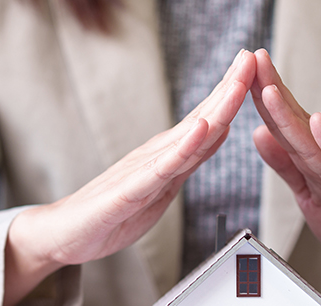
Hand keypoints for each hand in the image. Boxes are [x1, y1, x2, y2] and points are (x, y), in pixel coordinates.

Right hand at [3, 50, 256, 305]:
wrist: (65, 234)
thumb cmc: (113, 211)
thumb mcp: (163, 186)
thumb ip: (189, 160)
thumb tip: (217, 131)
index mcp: (168, 155)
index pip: (207, 119)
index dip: (231, 93)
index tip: (254, 66)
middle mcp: (157, 154)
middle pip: (202, 118)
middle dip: (229, 87)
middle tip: (251, 57)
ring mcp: (143, 169)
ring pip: (188, 136)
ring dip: (215, 107)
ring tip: (237, 82)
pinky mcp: (129, 191)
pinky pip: (161, 168)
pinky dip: (183, 148)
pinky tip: (200, 129)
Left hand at [251, 49, 320, 305]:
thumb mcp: (309, 196)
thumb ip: (286, 167)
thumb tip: (259, 134)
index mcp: (314, 162)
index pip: (283, 126)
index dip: (262, 100)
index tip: (242, 72)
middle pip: (295, 123)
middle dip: (273, 91)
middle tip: (254, 59)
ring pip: (313, 141)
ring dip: (291, 113)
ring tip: (271, 87)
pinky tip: (317, 123)